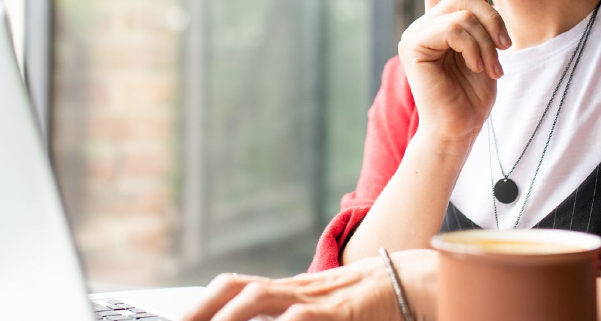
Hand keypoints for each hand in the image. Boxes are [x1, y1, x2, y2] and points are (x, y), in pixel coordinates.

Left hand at [182, 250, 437, 320]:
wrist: (421, 284)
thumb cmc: (376, 306)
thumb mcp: (328, 314)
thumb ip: (297, 316)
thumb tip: (269, 317)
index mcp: (292, 291)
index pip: (237, 288)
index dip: (204, 303)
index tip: (179, 319)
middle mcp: (298, 288)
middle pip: (235, 286)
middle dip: (200, 308)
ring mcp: (317, 296)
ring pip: (258, 296)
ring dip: (226, 314)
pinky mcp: (338, 310)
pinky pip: (300, 317)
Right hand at [399, 0, 509, 144]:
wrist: (459, 128)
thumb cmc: (473, 94)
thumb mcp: (484, 46)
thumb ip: (479, 17)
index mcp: (436, 21)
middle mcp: (421, 24)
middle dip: (493, 19)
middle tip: (504, 48)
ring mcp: (414, 34)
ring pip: (462, 11)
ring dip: (487, 40)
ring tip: (491, 66)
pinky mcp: (413, 47)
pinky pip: (453, 27)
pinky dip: (474, 47)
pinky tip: (477, 67)